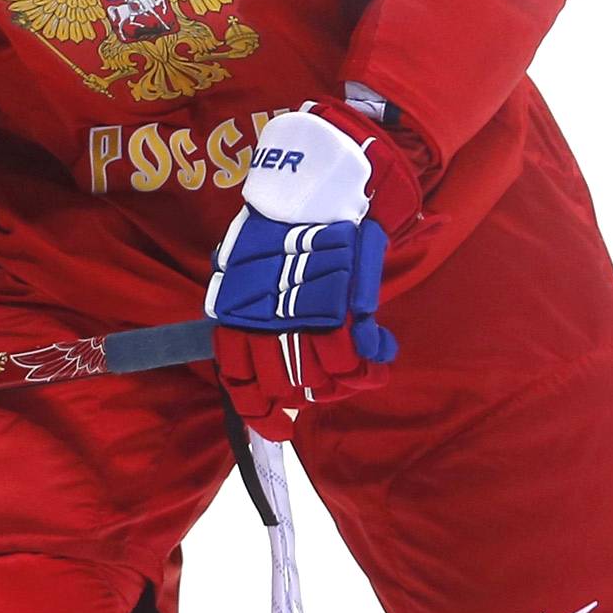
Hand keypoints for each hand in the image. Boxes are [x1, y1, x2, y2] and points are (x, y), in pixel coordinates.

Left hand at [206, 99, 421, 438]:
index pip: (238, 377)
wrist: (321, 184)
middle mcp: (263, 316)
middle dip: (308, 394)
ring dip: (343, 379)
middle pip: (283, 386)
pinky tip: (377, 347)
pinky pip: (355, 358)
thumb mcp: (253, 266)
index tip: (278, 428)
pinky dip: (371, 362)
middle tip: (325, 383)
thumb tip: (260, 355)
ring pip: (323, 379)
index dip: (259, 412)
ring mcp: (302, 314)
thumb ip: (257, 311)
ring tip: (353, 361)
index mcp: (235, 309)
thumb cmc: (289, 229)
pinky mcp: (339, 307)